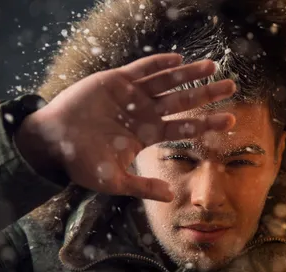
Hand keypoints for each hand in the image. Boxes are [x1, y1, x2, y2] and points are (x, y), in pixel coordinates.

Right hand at [16, 53, 235, 201]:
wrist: (52, 143)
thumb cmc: (82, 163)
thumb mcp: (115, 181)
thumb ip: (143, 188)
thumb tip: (171, 197)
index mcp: (148, 134)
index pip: (185, 127)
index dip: (207, 123)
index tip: (230, 121)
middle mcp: (145, 113)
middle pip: (183, 101)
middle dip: (207, 94)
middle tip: (232, 87)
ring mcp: (132, 96)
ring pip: (167, 82)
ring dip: (189, 75)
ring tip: (212, 66)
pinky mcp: (115, 81)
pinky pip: (141, 70)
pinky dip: (158, 64)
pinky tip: (178, 60)